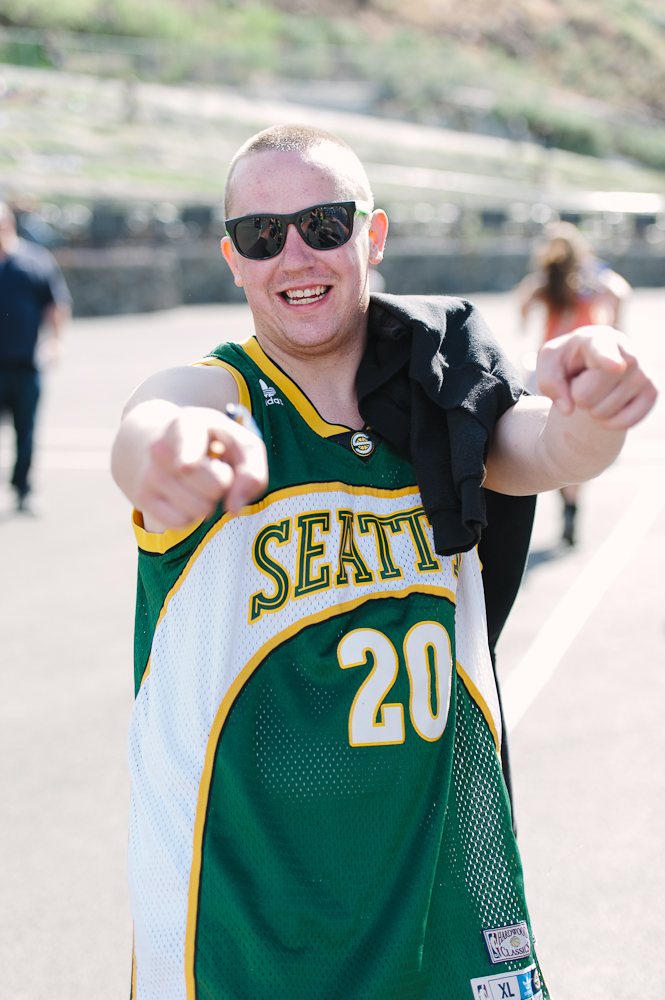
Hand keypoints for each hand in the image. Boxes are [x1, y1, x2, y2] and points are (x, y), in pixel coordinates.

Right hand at [133, 406, 267, 529]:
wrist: (162, 441)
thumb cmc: (212, 442)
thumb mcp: (239, 442)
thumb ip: (252, 469)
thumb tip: (234, 507)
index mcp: (187, 424)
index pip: (188, 442)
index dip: (189, 455)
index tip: (186, 466)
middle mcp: (161, 448)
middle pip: (215, 487)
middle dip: (223, 484)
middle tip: (211, 468)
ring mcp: (149, 473)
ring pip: (200, 510)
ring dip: (208, 501)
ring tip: (197, 481)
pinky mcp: (142, 497)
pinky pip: (181, 523)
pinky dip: (191, 514)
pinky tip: (184, 494)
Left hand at [537, 326, 656, 429]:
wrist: (593, 362)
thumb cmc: (567, 360)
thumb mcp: (548, 364)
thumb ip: (549, 383)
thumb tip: (569, 409)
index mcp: (598, 339)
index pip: (602, 351)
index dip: (608, 360)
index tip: (616, 367)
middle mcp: (627, 353)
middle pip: (586, 396)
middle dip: (576, 396)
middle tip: (583, 381)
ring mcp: (643, 373)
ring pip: (603, 413)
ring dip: (592, 408)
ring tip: (597, 388)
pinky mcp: (652, 393)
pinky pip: (624, 423)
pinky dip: (609, 422)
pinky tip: (609, 402)